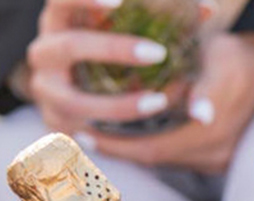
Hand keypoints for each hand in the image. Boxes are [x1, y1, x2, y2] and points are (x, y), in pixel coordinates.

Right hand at [21, 0, 188, 134]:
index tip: (119, 2)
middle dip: (113, 50)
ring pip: (73, 100)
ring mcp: (46, 89)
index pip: (60, 0)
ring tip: (159, 103)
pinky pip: (77, 134)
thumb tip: (207, 6)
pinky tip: (140, 130)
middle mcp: (46, 51)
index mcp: (62, 20)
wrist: (95, 96)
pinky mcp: (54, 123)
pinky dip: (110, 134)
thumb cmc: (124, 52)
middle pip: (69, 46)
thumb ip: (174, 20)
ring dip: (118, 105)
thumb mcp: (145, 32)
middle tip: (158, 53)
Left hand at [86, 31, 253, 172]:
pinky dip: (152, 146)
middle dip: (119, 149)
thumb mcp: (221, 59)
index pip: (157, 149)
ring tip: (101, 136)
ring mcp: (220, 159)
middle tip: (84, 137)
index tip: (85, 135)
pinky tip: (133, 135)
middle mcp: (218, 153)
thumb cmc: (238, 56)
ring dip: (133, 149)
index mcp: (216, 132)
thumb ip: (205, 87)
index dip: (118, 146)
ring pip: (165, 159)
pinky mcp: (219, 158)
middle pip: (156, 158)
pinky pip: (177, 158)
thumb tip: (201, 114)